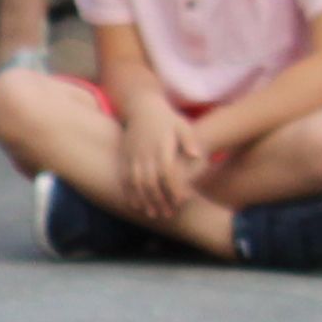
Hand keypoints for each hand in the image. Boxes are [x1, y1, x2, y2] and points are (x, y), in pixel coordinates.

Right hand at [115, 90, 200, 226]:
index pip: (167, 172)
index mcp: (161, 146)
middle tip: (168, 214)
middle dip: (159, 200)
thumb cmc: (167, 118)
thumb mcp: (183, 125)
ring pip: (136, 183)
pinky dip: (129, 193)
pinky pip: (124, 178)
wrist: (141, 107)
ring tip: (152, 213)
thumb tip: (197, 156)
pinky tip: (135, 204)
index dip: (174, 188)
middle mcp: (145, 152)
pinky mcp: (124, 157)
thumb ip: (189, 140)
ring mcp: (132, 155)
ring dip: (144, 200)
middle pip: (151, 181)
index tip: (181, 201)